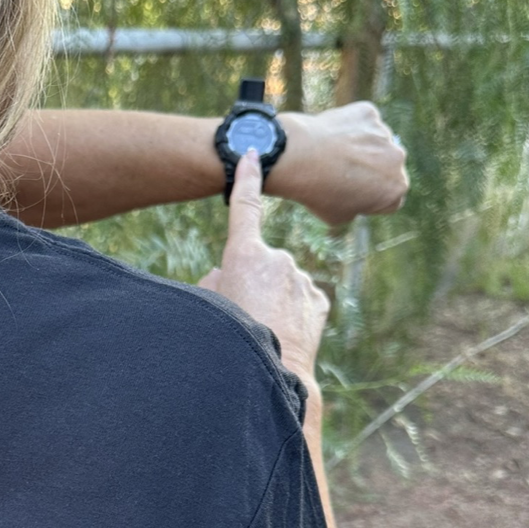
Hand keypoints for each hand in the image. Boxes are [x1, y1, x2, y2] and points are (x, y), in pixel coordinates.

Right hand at [198, 149, 329, 376]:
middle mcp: (278, 259)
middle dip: (248, 280)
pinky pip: (299, 297)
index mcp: (245, 255)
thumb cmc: (233, 340)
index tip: (251, 154)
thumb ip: (213, 281)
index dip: (246, 178)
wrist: (274, 374)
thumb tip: (222, 274)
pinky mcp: (319, 299)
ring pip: (280, 281)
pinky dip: (291, 310)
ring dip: (271, 297)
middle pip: (256, 262)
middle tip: (240, 313)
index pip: (244, 207)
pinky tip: (283, 332)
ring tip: (263, 328)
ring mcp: (302, 279)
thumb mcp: (209, 307)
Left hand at [267, 101, 408, 225]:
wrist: (300, 159)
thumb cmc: (319, 193)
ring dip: (359, 149)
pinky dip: (349, 129)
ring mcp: (385, 133)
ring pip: (374, 144)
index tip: (349, 199)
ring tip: (330, 157)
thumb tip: (355, 196)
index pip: (389, 199)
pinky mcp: (368, 113)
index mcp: (396, 189)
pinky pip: (361, 123)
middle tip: (338, 176)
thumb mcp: (338, 217)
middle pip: (386, 168)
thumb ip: (356, 207)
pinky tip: (330, 138)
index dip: (369, 201)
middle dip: (369, 172)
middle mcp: (398, 159)